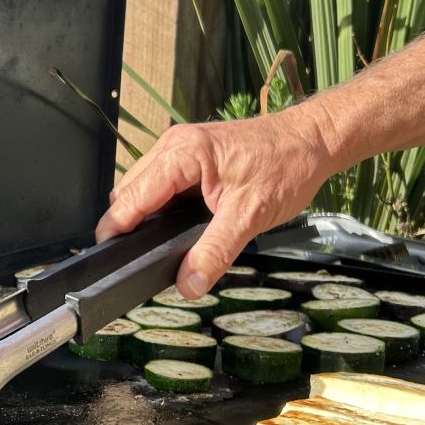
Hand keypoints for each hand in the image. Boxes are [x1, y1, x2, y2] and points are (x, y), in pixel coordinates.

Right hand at [95, 105, 336, 296]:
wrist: (313, 141)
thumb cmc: (287, 165)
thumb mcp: (250, 215)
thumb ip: (215, 251)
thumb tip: (188, 283)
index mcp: (182, 153)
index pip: (131, 196)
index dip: (116, 228)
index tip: (110, 258)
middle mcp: (174, 146)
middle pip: (129, 192)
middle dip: (128, 224)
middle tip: (138, 259)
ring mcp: (181, 150)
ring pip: (143, 188)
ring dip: (146, 216)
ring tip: (157, 246)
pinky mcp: (191, 159)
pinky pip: (161, 185)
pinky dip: (162, 208)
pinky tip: (176, 227)